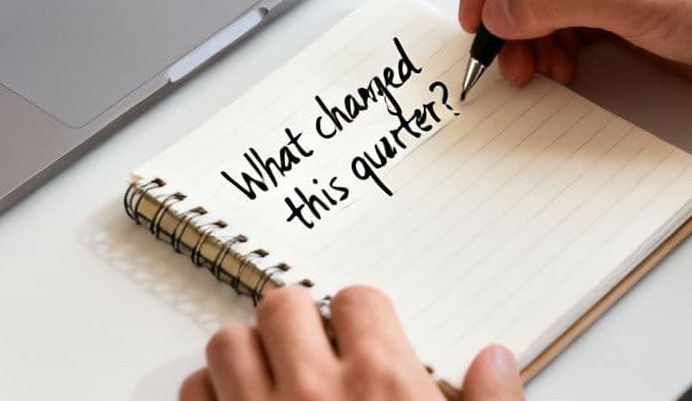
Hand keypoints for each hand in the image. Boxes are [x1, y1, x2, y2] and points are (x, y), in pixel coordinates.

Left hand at [179, 286, 520, 400]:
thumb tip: (497, 358)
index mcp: (384, 387)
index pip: (358, 301)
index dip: (362, 320)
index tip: (365, 341)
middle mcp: (314, 394)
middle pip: (283, 304)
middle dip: (298, 324)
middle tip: (315, 354)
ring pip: (227, 341)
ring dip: (247, 353)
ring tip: (271, 377)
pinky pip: (194, 394)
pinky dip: (210, 397)